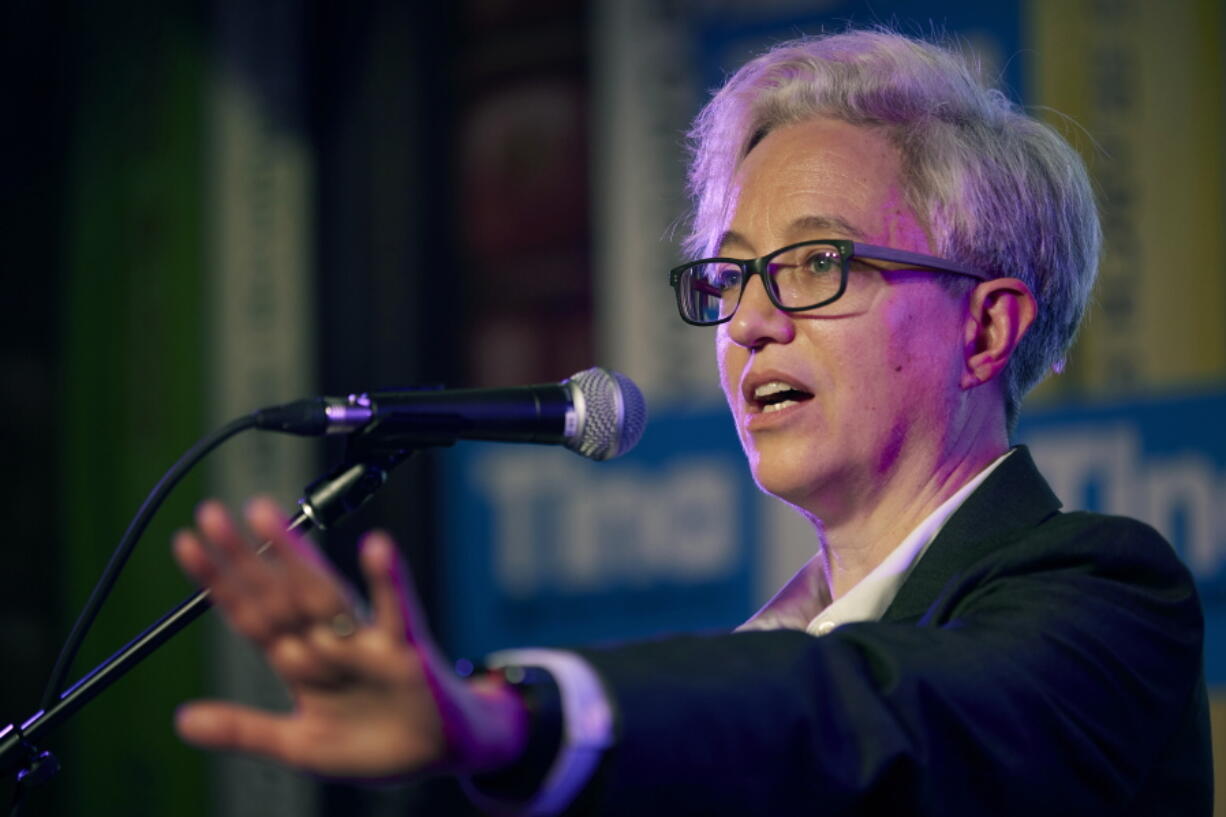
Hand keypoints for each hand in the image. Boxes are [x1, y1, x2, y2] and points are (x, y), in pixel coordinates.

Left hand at [172, 497, 526, 779]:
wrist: (433, 755)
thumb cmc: (370, 743)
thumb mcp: (298, 745)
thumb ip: (244, 730)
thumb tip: (182, 721)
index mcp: (299, 660)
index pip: (250, 614)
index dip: (217, 583)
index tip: (186, 545)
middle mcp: (326, 640)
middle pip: (277, 593)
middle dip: (245, 556)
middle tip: (212, 515)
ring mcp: (363, 640)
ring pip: (323, 593)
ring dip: (295, 556)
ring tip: (267, 518)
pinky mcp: (403, 648)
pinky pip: (395, 609)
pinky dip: (387, 580)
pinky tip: (377, 548)